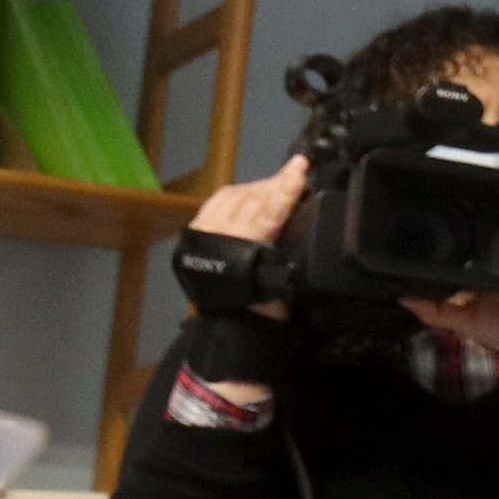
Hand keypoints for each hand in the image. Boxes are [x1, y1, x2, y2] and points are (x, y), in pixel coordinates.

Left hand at [185, 151, 308, 349]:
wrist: (229, 330)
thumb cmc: (264, 311)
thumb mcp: (285, 287)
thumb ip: (291, 250)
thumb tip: (305, 215)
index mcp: (240, 254)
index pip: (265, 214)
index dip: (284, 190)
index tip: (300, 168)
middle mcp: (214, 239)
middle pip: (249, 201)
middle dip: (275, 185)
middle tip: (298, 172)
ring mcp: (200, 235)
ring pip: (232, 198)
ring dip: (259, 188)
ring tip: (280, 183)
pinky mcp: (193, 234)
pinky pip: (216, 203)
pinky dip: (238, 194)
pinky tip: (253, 193)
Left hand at [406, 197, 498, 369]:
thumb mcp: (466, 323)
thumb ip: (435, 310)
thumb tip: (402, 295)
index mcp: (483, 268)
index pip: (463, 241)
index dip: (446, 224)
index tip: (425, 207)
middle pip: (486, 221)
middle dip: (469, 201)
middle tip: (446, 181)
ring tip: (478, 172)